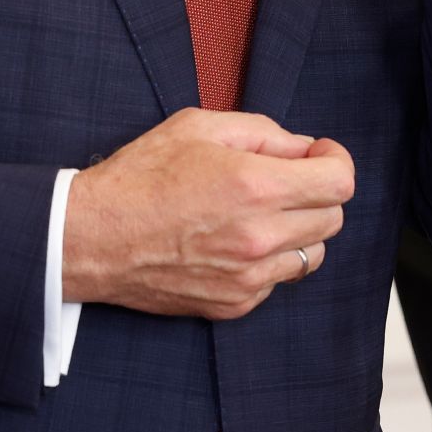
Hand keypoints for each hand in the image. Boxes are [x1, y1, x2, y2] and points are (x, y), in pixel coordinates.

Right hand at [62, 108, 353, 319]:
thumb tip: (303, 148)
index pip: (339, 183)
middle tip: (289, 178)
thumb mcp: (199, 127)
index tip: (319, 156)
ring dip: (300, 230)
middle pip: (333, 219)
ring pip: (312, 255)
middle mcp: (259, 237)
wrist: (92, 237)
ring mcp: (248, 278)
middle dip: (319, 192)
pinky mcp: (234, 304)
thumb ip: (263, 132)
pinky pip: (277, 282)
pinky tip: (236, 240)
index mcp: (255, 186)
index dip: (336, 162)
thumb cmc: (140, 176)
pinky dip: (269, 260)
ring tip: (263, 212)